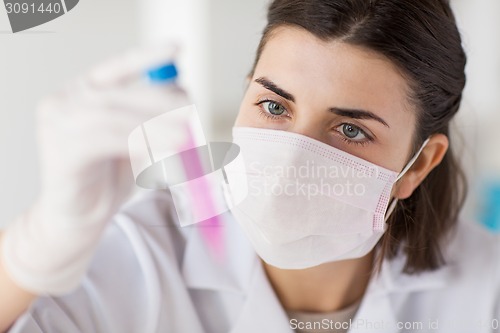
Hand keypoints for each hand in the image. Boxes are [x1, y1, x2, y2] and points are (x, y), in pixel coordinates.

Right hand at [1, 44, 189, 294]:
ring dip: (154, 123)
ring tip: (184, 135)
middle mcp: (64, 101)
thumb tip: (184, 91)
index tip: (178, 48)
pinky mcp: (61, 152)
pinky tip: (161, 148)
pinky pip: (105, 140)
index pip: (117, 67)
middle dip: (159, 99)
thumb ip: (150, 115)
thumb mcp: (134, 139)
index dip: (148, 56)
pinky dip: (138, 141)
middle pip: (118, 91)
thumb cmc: (108, 176)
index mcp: (83, 91)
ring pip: (112, 114)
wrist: (79, 218)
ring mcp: (57, 125)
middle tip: (191, 109)